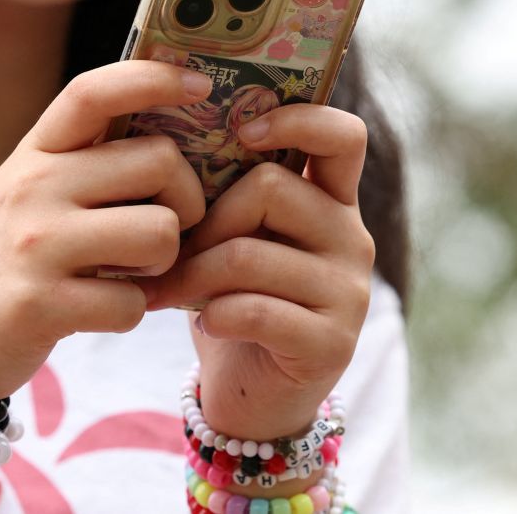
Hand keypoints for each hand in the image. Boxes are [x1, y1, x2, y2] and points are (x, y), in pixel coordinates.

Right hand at [0, 60, 209, 400]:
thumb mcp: (28, 197)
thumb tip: (173, 147)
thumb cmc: (1, 266)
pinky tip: (100, 311)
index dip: (153, 78)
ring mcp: (36, 244)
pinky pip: (133, 303)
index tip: (199, 86)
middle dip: (185, 202)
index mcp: (34, 154)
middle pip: (159, 161)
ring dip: (162, 263)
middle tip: (164, 229)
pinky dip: (131, 313)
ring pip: (159, 232)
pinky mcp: (40, 304)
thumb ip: (85, 168)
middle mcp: (33, 187)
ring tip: (130, 274)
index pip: (93, 92)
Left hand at [139, 104, 374, 439]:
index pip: (342, 136)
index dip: (296, 120)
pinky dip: (214, 315)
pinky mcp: (331, 343)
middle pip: (271, 187)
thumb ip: (225, 193)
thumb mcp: (232, 238)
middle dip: (206, 218)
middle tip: (171, 248)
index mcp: (331, 201)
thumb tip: (164, 142)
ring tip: (165, 290)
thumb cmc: (232, 300)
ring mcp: (348, 292)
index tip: (244, 134)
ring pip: (249, 254)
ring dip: (192, 273)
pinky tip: (204, 323)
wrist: (253, 396)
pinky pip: (255, 310)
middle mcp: (352, 238)